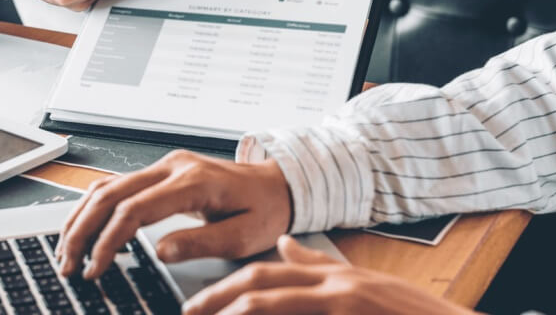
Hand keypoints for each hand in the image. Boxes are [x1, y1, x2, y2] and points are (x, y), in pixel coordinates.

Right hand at [55, 150, 291, 278]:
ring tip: (67, 250)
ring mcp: (165, 164)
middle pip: (110, 194)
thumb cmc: (266, 208)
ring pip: (107, 186)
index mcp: (193, 181)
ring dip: (81, 217)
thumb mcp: (245, 234)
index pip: (134, 209)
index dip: (107, 240)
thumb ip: (202, 242)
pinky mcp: (162, 170)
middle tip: (68, 264)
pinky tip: (84, 228)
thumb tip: (161, 251)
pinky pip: (118, 185)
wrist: (279, 183)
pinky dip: (95, 207)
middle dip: (82, 230)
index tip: (96, 268)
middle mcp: (173, 166)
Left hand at [183, 235, 476, 314]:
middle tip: (190, 311)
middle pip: (262, 281)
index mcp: (336, 276)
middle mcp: (336, 285)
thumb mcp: (365, 285)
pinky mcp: (350, 314)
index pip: (271, 270)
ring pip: (271, 302)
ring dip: (235, 310)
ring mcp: (344, 303)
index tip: (201, 302)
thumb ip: (320, 267)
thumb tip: (284, 248)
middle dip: (219, 297)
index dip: (230, 284)